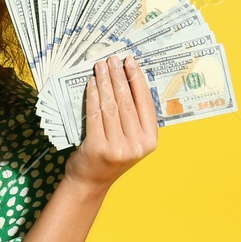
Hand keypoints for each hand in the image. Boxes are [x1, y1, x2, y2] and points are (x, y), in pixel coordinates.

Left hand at [65, 53, 157, 190]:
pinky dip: (92, 96)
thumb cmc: (111, 156)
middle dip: (118, 76)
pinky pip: (95, 115)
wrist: (91, 182)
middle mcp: (137, 145)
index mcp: (150, 141)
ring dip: (104, 82)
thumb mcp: (131, 140)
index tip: (130, 62)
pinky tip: (90, 84)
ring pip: (110, 106)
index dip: (137, 80)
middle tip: (112, 59)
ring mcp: (117, 147)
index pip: (145, 103)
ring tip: (100, 66)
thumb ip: (133, 118)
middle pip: (126, 102)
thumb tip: (128, 80)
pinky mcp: (97, 147)